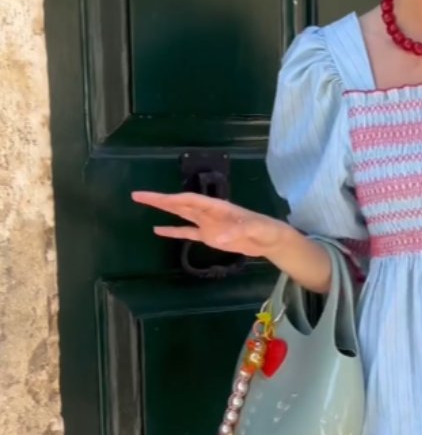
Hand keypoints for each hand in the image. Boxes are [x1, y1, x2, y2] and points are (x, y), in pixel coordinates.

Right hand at [130, 190, 288, 258]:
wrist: (270, 239)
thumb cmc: (264, 230)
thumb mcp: (255, 229)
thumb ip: (238, 232)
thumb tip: (218, 237)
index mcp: (217, 207)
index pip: (191, 201)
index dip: (174, 200)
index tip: (157, 198)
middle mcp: (208, 212)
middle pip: (180, 204)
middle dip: (160, 200)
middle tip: (138, 195)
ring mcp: (207, 224)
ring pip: (181, 214)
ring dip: (163, 210)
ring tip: (143, 203)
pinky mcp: (209, 236)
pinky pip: (187, 232)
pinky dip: (173, 231)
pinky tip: (158, 230)